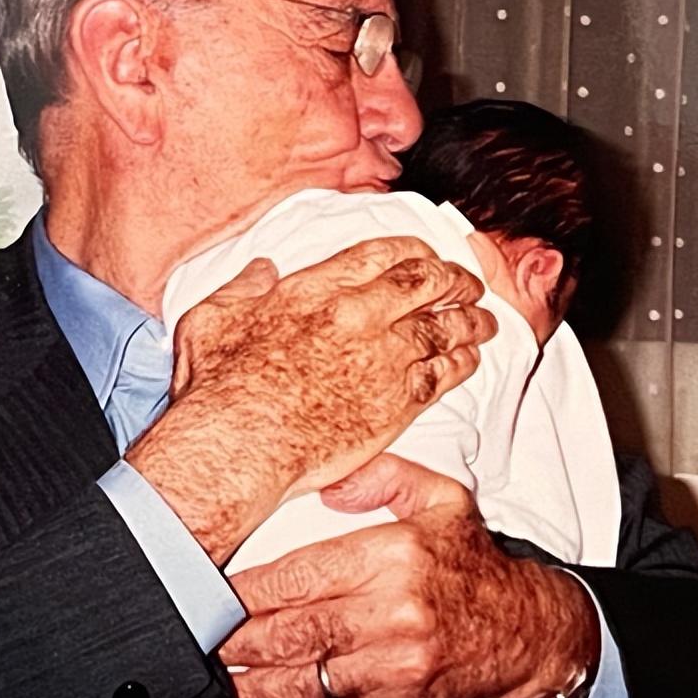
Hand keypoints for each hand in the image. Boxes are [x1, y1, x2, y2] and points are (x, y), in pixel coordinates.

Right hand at [130, 238, 495, 562]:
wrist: (239, 447)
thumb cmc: (218, 388)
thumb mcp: (213, 319)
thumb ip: (241, 287)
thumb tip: (260, 269)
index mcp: (317, 288)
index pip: (383, 253)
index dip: (416, 251)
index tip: (428, 256)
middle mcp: (359, 314)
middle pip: (426, 282)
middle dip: (454, 279)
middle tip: (468, 284)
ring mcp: (383, 358)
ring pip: (445, 326)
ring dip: (470, 319)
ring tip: (484, 320)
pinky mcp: (397, 402)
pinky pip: (445, 373)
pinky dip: (463, 362)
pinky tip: (471, 359)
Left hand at [219, 453, 600, 697]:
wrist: (522, 630)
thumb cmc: (473, 562)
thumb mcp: (442, 498)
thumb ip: (384, 476)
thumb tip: (329, 477)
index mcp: (394, 558)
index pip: (299, 576)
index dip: (244, 589)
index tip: (206, 591)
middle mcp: (390, 616)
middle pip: (288, 632)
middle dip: (230, 641)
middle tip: (188, 640)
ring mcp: (390, 668)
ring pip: (298, 682)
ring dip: (242, 688)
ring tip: (201, 686)